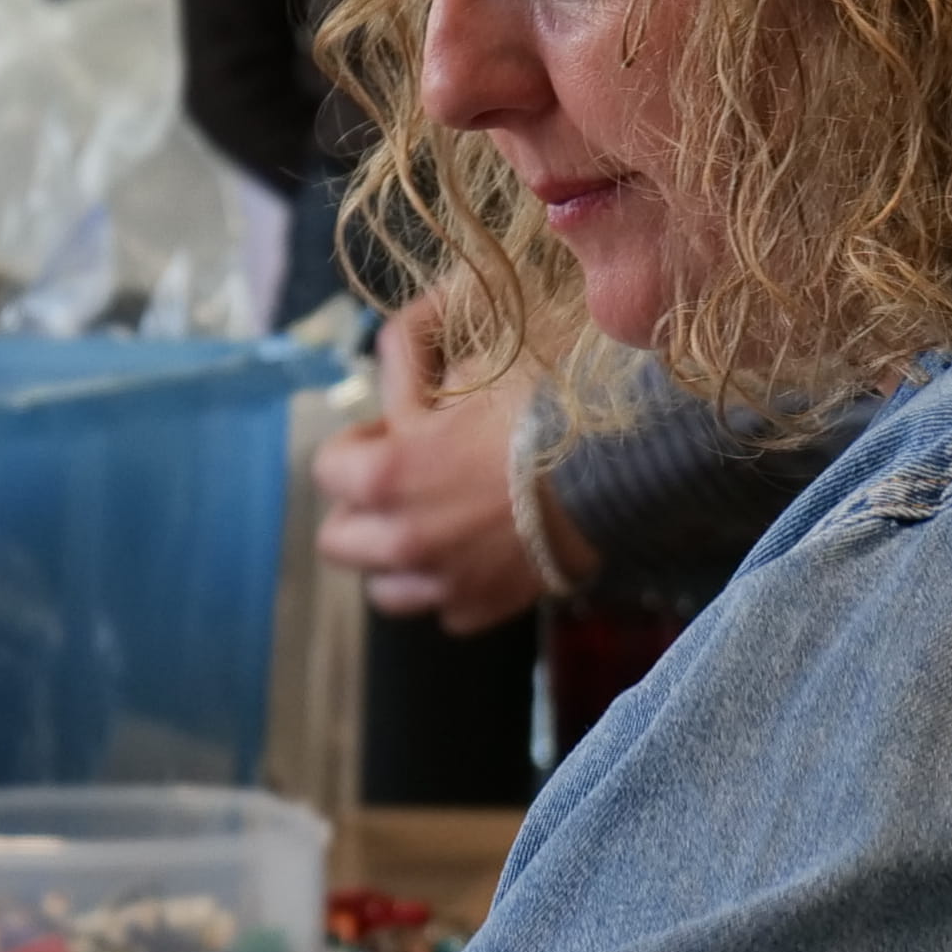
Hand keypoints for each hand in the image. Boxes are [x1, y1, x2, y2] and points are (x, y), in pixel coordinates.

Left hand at [314, 301, 584, 632]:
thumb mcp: (474, 365)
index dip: (359, 445)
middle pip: (338, 540)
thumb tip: (401, 343)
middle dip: (362, 510)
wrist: (626, 462)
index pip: (325, 469)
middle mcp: (402, 542)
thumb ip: (415, 360)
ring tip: (438, 525)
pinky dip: (455, 584)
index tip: (395, 433)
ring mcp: (443, 583)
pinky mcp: (486, 607)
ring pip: (383, 588)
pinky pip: (446, 608)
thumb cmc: (550, 405)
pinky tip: (485, 550)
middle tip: (407, 482)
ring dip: (398, 559)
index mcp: (385, 479)